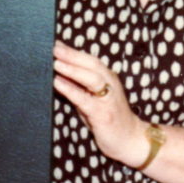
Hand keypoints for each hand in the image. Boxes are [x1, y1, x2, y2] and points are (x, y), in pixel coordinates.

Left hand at [53, 40, 145, 166]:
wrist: (130, 140)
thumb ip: (79, 87)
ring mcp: (108, 99)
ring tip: (55, 62)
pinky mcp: (103, 114)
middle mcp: (110, 85)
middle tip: (53, 47)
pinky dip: (71, 89)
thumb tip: (58, 74)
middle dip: (72, 55)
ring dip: (72, 69)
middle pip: (91, 64)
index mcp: (107, 78)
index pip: (89, 60)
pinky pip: (85, 99)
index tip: (55, 42)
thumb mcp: (92, 99)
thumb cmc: (108, 118)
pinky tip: (58, 83)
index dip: (73, 51)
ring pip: (91, 78)